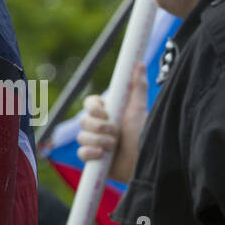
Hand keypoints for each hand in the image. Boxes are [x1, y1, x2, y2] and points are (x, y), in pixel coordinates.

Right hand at [76, 63, 147, 183]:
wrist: (143, 160)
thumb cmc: (143, 133)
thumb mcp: (139, 108)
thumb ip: (138, 86)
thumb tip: (139, 63)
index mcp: (108, 112)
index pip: (90, 103)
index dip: (94, 108)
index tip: (104, 112)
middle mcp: (99, 125)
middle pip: (83, 120)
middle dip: (100, 127)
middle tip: (116, 132)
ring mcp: (94, 141)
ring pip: (82, 137)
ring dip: (100, 141)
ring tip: (115, 145)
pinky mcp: (92, 157)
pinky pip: (81, 153)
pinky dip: (92, 153)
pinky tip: (104, 155)